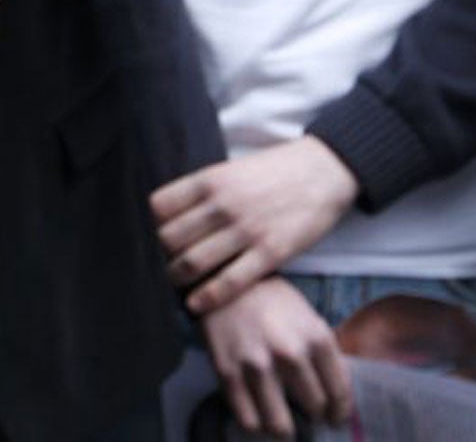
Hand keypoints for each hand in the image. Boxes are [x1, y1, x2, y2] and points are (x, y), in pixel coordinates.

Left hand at [152, 138, 359, 314]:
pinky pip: (229, 282)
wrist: (322, 172)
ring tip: (175, 285)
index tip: (156, 237)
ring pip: (192, 262)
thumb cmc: (273, 172)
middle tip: (163, 265)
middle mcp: (222, 204)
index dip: (153, 225)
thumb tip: (170, 218)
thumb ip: (203, 192)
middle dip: (160, 256)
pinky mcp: (270, 253)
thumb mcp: (230, 170)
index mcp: (209, 180)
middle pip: (169, 238)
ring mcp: (246, 230)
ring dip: (177, 279)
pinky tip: (196, 304)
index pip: (159, 207)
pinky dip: (207, 297)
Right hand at [201, 277, 351, 438]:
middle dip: (314, 413)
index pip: (339, 393)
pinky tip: (258, 415)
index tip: (335, 416)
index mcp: (316, 337)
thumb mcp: (308, 317)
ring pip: (280, 426)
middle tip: (308, 411)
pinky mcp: (228, 373)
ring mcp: (257, 365)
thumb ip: (322, 354)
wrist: (223, 278)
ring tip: (284, 424)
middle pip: (314, 408)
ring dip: (285, 429)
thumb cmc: (271, 299)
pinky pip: (248, 421)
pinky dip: (256, 424)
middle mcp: (290, 353)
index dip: (339, 410)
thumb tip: (336, 394)